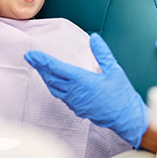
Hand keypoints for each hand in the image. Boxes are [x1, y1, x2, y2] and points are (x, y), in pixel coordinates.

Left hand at [24, 33, 148, 147]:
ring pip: (54, 88)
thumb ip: (102, 53)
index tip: (32, 55)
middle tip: (30, 57)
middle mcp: (74, 92)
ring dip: (45, 77)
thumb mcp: (114, 70)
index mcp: (82, 81)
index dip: (42, 61)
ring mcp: (74, 102)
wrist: (127, 119)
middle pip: (51, 78)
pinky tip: (54, 82)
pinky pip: (60, 96)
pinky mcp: (77, 109)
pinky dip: (54, 86)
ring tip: (39, 68)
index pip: (56, 68)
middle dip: (39, 67)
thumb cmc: (122, 96)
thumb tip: (95, 39)